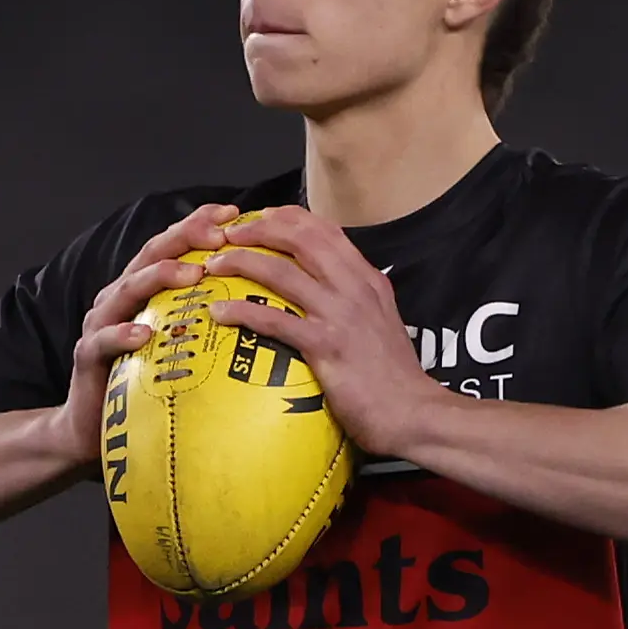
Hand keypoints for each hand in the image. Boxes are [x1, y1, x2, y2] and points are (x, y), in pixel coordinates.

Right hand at [54, 201, 238, 468]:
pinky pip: (105, 340)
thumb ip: (206, 319)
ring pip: (129, 288)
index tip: (235, 213)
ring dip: (160, 277)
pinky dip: (123, 333)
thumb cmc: (145, 382)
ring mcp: (102, 322)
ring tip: (192, 274)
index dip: (200, 223)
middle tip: (220, 233)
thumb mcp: (180, 346)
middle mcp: (121, 296)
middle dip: (185, 237)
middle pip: (152, 254)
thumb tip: (261, 308)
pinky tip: (144, 334)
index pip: (174, 245)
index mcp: (145, 288)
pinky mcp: (88, 354)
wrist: (92, 424)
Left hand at [204, 205, 447, 457]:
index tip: (261, 217)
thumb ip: (355, 302)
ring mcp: (339, 314)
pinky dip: (241, 312)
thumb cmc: (394, 377)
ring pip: (281, 272)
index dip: (289, 218)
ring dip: (241, 262)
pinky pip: (273, 320)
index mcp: (367, 280)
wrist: (412, 411)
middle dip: (259, 228)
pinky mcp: (324, 345)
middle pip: (300, 239)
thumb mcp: (381, 323)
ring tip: (214, 265)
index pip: (326, 231)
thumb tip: (325, 294)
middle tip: (230, 234)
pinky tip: (220, 312)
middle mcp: (354, 288)